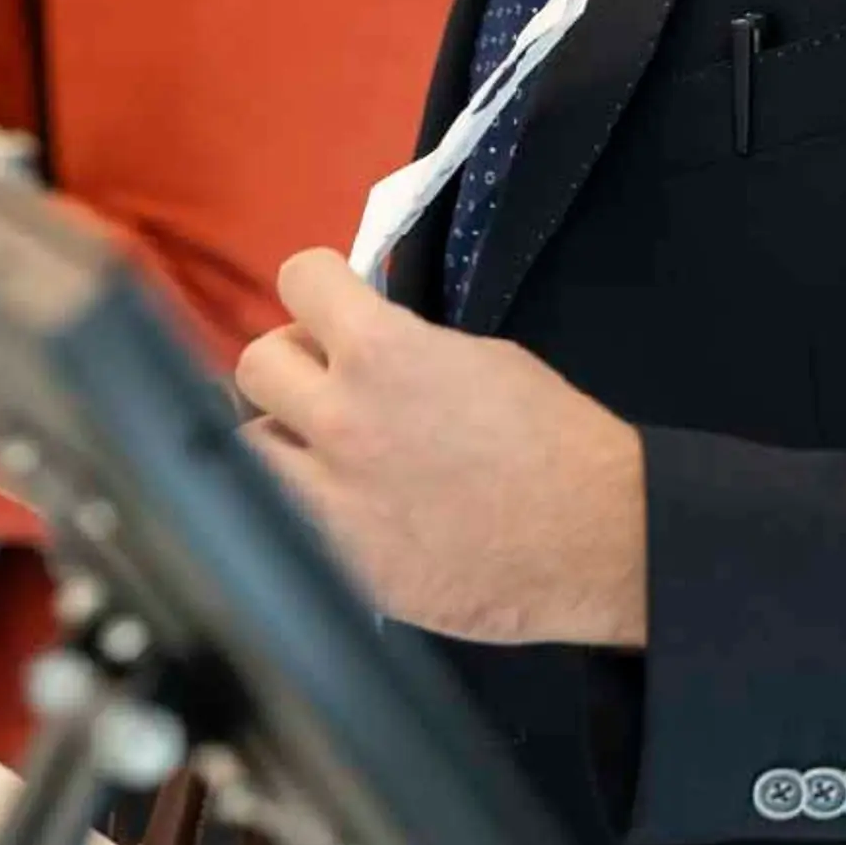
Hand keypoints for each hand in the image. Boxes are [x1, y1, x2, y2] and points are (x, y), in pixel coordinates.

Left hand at [234, 249, 647, 649]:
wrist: (596, 538)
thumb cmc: (554, 439)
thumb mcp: (477, 356)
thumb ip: (400, 345)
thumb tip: (354, 343)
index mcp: (381, 352)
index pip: (297, 280)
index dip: (318, 288)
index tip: (329, 305)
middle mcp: (341, 420)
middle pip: (256, 364)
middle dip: (294, 366)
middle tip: (327, 383)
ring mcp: (331, 499)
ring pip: (249, 446)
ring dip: (283, 439)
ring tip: (323, 452)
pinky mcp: (339, 564)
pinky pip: (281, 519)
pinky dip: (300, 507)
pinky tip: (342, 509)